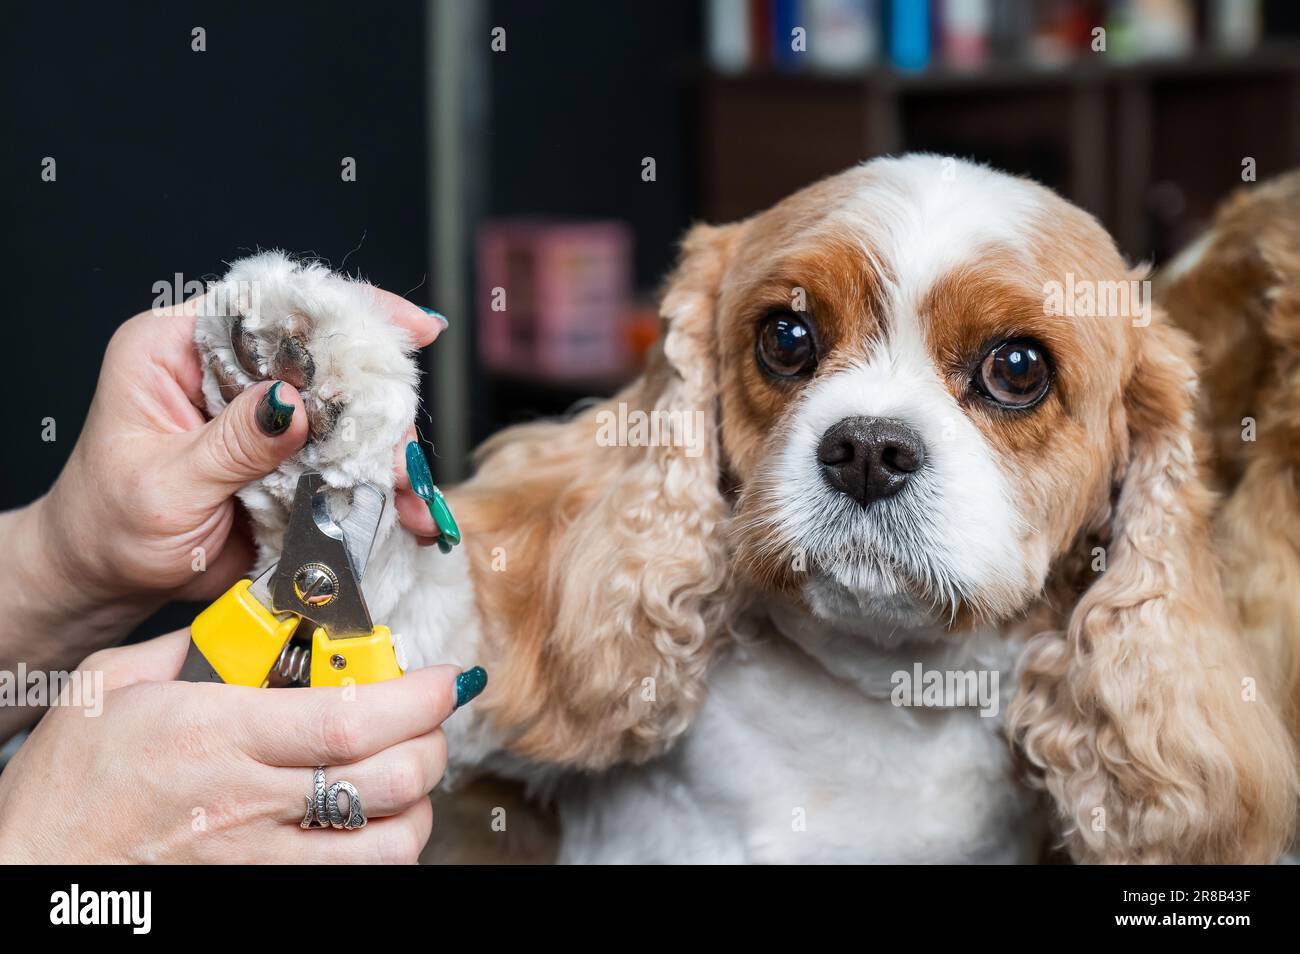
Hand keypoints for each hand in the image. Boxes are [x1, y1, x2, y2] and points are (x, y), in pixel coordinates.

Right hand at [0, 631, 470, 863]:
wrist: (32, 872)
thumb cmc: (67, 785)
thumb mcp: (114, 685)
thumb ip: (195, 643)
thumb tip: (258, 618)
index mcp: (217, 735)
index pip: (351, 719)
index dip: (418, 697)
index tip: (445, 677)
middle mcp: (249, 802)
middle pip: (389, 780)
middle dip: (432, 743)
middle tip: (428, 718)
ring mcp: (260, 858)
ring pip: (388, 844)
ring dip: (416, 802)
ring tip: (404, 770)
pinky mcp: (263, 892)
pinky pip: (353, 880)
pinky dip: (383, 848)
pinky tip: (370, 819)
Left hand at [30, 291, 442, 627]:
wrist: (108, 582)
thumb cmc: (109, 528)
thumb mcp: (166, 486)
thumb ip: (232, 445)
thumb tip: (293, 404)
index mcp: (175, 348)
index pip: (265, 305)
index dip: (339, 308)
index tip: (405, 326)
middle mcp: (225, 370)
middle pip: (323, 354)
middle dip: (375, 395)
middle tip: (402, 437)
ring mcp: (261, 415)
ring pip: (346, 409)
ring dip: (383, 448)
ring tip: (405, 489)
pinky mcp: (287, 456)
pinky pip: (345, 458)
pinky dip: (377, 484)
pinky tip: (401, 510)